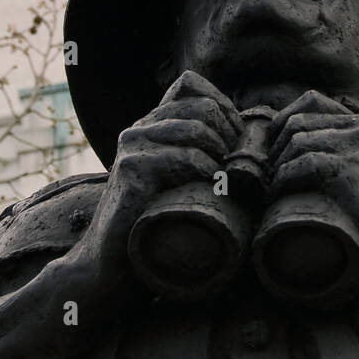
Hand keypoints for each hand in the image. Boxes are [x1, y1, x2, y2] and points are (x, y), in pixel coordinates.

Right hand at [79, 70, 240, 292]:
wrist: (110, 266)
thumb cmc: (153, 228)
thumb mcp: (179, 184)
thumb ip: (199, 157)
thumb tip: (249, 142)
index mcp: (151, 125)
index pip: (197, 92)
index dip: (230, 114)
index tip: (243, 146)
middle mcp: (139, 128)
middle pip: (203, 108)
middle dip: (232, 136)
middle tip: (243, 169)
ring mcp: (132, 145)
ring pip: (196, 129)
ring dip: (223, 156)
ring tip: (230, 182)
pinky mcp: (130, 168)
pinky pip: (183, 157)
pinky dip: (208, 172)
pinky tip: (213, 191)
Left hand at [264, 90, 358, 307]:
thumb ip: (340, 149)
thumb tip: (293, 141)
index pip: (312, 101)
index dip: (282, 118)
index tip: (269, 142)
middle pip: (298, 122)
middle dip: (275, 147)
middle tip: (267, 173)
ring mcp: (357, 146)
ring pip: (296, 143)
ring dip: (276, 167)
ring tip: (271, 188)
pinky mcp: (349, 169)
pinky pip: (302, 164)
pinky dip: (282, 181)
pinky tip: (277, 195)